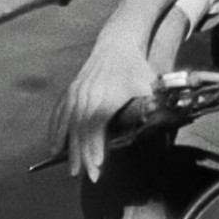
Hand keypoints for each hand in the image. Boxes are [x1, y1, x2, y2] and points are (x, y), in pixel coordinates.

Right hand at [48, 36, 154, 181]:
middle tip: (84, 175)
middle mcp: (87, 97)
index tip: (97, 166)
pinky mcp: (71, 90)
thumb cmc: (135, 66)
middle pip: (80, 132)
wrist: (118, 42)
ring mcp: (76, 93)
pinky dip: (55, 130)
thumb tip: (164, 123)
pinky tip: (54, 145)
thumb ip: (153, 104)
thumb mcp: (147, 84)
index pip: (96, 129)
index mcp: (105, 97)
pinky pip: (59, 113)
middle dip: (82, 155)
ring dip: (68, 147)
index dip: (95, 148)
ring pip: (68, 125)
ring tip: (71, 168)